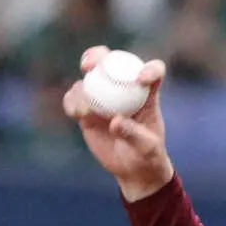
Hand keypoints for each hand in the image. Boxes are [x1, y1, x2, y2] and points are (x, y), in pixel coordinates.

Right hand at [64, 46, 174, 201]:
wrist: (132, 169)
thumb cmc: (147, 156)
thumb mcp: (147, 148)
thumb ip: (134, 134)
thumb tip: (114, 120)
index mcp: (147, 95)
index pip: (153, 72)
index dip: (149, 69)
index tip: (142, 79)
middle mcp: (124, 90)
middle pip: (110, 62)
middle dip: (98, 56)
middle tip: (89, 65)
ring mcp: (103, 98)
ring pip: (88, 79)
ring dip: (82, 85)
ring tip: (86, 109)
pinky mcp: (88, 111)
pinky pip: (74, 99)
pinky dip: (72, 102)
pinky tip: (76, 113)